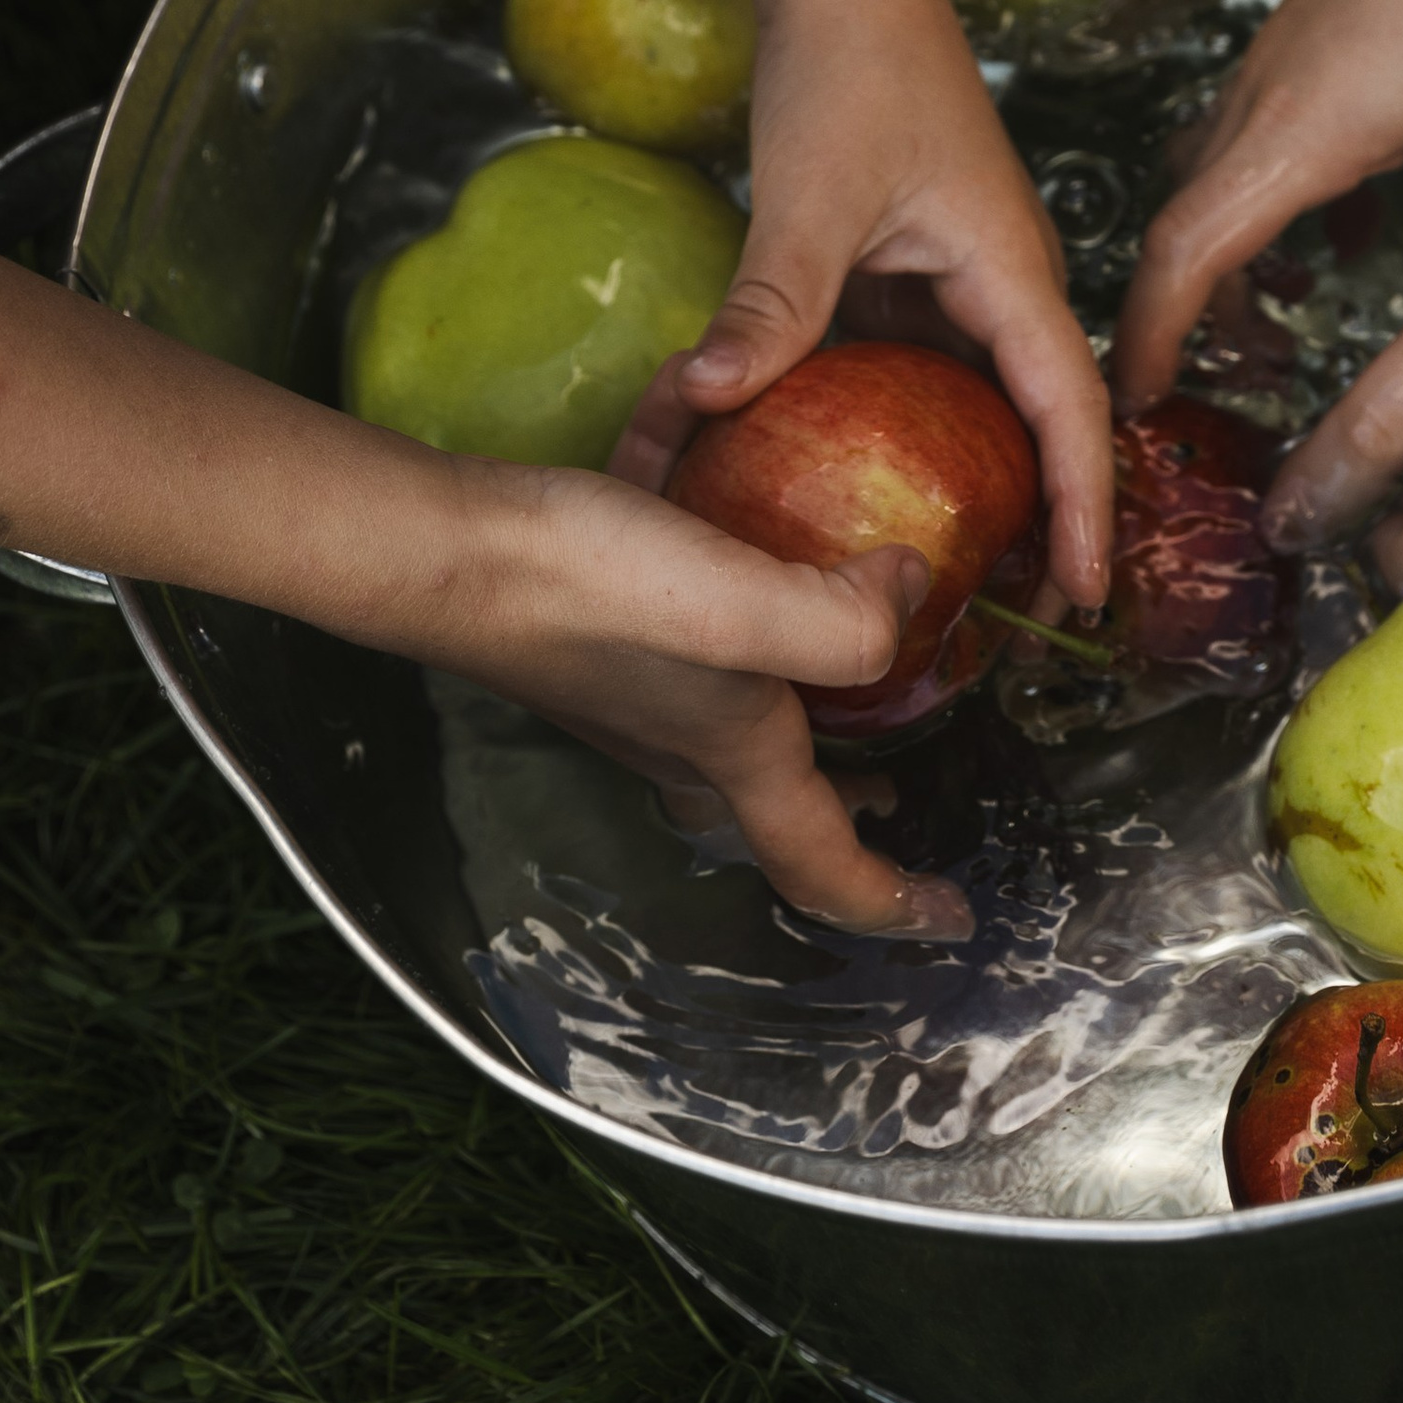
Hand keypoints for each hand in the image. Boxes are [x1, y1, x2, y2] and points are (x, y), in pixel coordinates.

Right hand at [422, 459, 971, 934]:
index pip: (824, 864)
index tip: (956, 919)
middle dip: (844, 804)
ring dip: (795, 695)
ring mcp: (635, 683)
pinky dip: (726, 562)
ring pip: (733, 710)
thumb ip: (843, 619)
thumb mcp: (738, 607)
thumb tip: (914, 589)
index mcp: (737, 751)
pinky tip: (740, 482)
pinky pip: (684, 608)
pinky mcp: (603, 617)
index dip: (895, 902)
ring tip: (850, 644)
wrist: (446, 544)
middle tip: (900, 784)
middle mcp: (687, 733)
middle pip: (777, 796)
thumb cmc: (589, 590)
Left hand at [612, 0, 1110, 609]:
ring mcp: (961, 276)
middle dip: (1040, 518)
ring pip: (980, 398)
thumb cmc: (851, 64)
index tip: (1078, 597)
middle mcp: (1004, 282)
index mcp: (1012, 270)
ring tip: (945, 578)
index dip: (1082, 510)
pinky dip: (906, 427)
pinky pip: (923, 367)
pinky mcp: (914, 268)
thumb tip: (700, 405)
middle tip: (1010, 623)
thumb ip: (771, 306)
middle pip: (1042, 420)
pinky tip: (858, 481)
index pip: (1071, 413)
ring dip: (975, 478)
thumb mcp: (808, 196)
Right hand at [1112, 0, 1402, 409]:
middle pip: (1190, 225)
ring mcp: (1278, 63)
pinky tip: (1356, 222)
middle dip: (1199, 311)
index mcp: (1293, 137)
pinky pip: (1266, 139)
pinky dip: (1285, 198)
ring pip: (1222, 179)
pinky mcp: (1307, 39)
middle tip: (1251, 370)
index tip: (1142, 395)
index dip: (1153, 336)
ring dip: (1243, 252)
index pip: (1187, 257)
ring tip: (1298, 305)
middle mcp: (1262, 100)